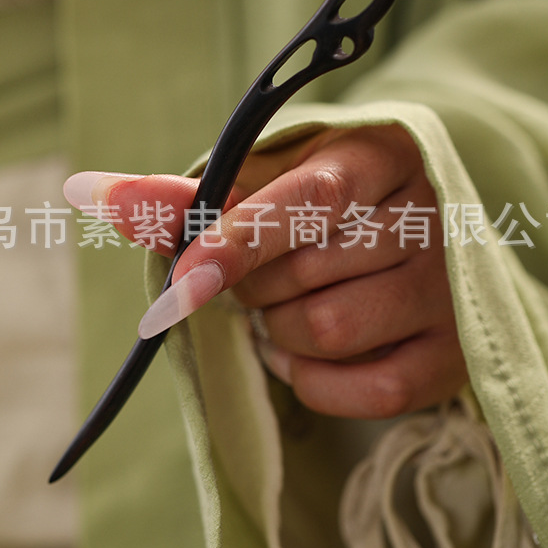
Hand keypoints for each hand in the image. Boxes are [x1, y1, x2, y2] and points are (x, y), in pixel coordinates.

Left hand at [63, 125, 466, 419]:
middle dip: (253, 284)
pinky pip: (372, 390)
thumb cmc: (326, 200)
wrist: (418, 223)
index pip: (311, 198)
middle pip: (306, 276)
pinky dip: (314, 380)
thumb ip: (190, 196)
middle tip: (258, 272)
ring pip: (329, 331)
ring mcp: (450, 290)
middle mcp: (430, 218)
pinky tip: (303, 352)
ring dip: (278, 330)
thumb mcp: (268, 180)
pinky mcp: (454, 353)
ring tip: (282, 307)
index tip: (183, 279)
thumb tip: (93, 192)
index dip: (241, 239)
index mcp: (378, 157)